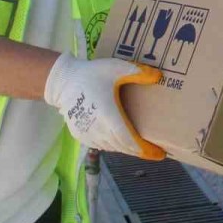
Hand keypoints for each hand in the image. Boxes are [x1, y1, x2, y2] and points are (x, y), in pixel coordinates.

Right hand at [44, 52, 164, 160]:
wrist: (63, 82)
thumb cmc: (91, 74)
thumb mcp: (116, 68)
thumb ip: (138, 72)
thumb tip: (159, 77)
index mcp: (109, 117)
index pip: (130, 141)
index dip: (145, 150)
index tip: (160, 154)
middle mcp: (98, 131)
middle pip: (123, 147)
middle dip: (140, 150)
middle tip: (155, 151)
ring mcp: (88, 135)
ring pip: (112, 147)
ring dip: (126, 147)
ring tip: (139, 145)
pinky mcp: (81, 136)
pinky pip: (101, 145)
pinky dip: (113, 145)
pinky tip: (120, 140)